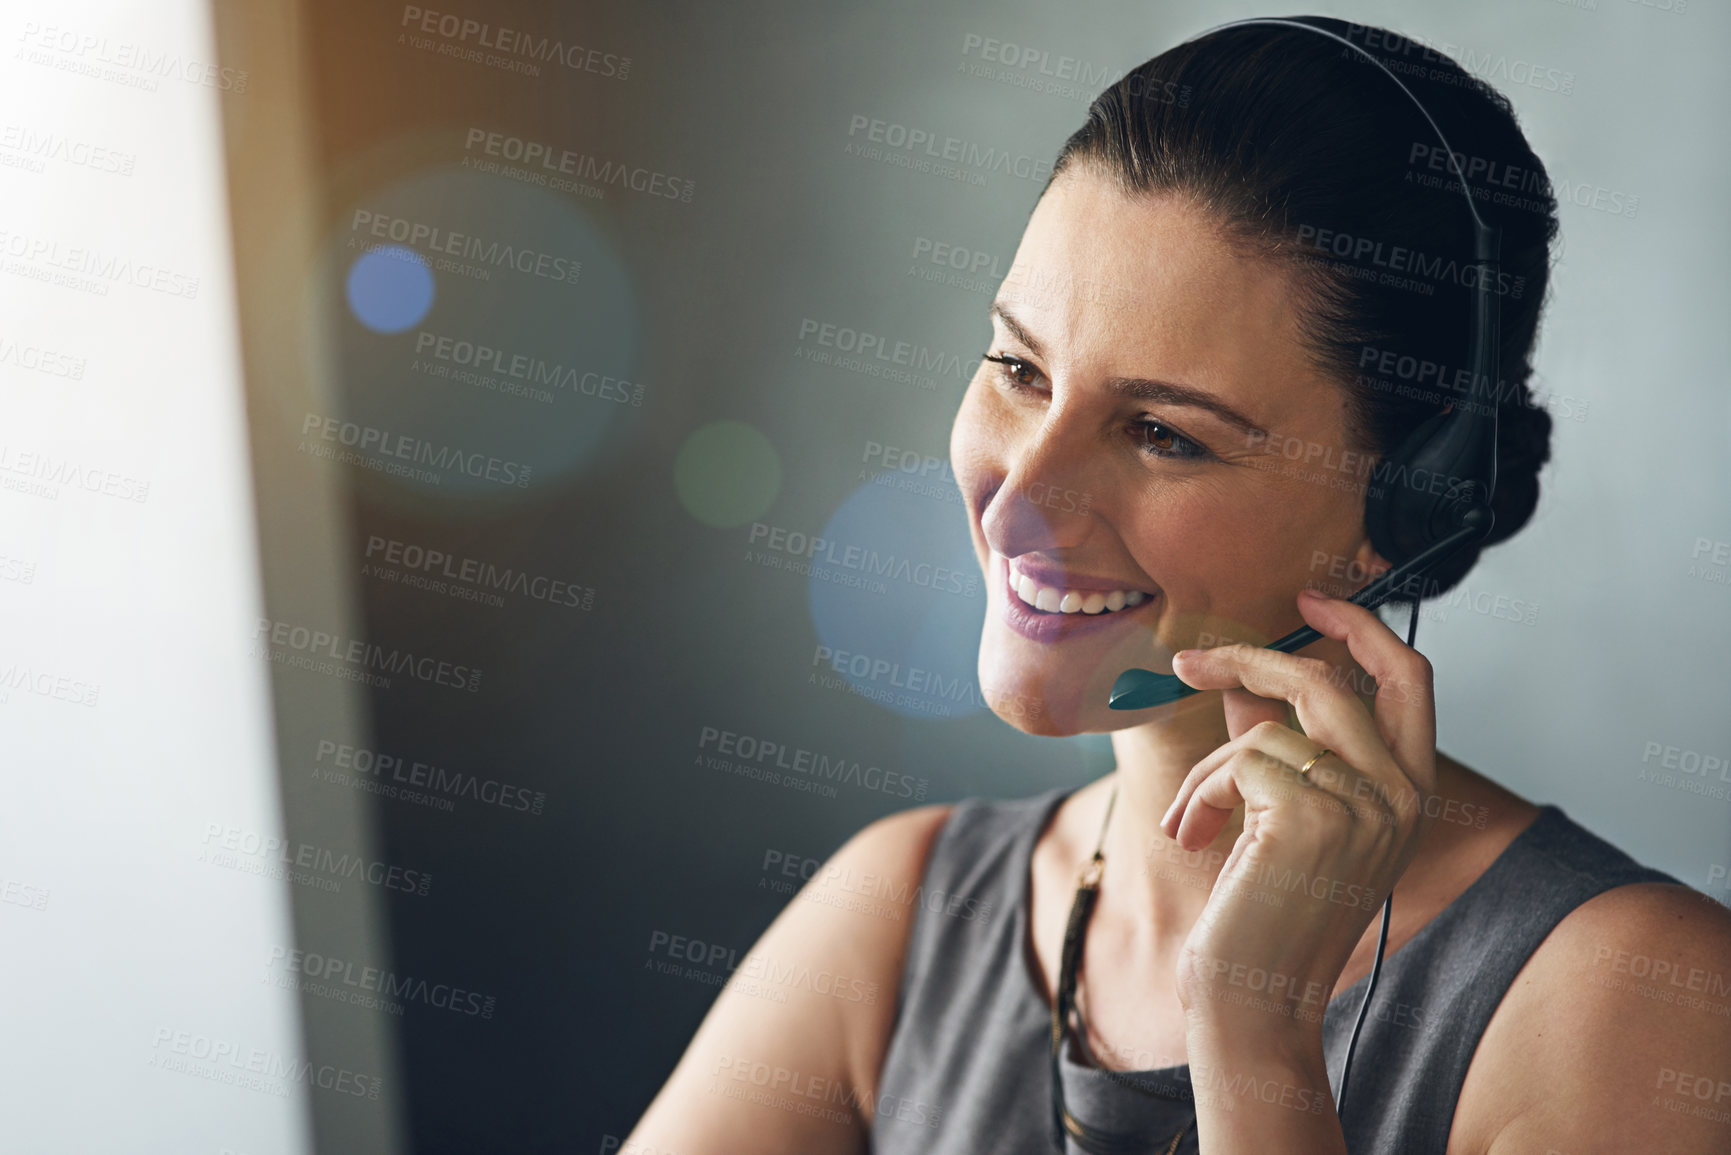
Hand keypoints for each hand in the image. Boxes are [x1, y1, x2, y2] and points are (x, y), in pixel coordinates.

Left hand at [1160, 589, 1436, 1037]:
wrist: (1256, 1000)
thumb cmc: (1264, 915)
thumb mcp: (1284, 818)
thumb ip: (1277, 745)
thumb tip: (1245, 679)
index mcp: (1409, 791)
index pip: (1410, 677)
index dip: (1362, 627)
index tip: (1309, 601)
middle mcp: (1402, 794)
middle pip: (1329, 678)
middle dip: (1251, 658)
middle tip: (1189, 660)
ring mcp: (1364, 804)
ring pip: (1268, 724)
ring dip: (1208, 768)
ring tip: (1189, 819)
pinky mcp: (1312, 815)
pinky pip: (1238, 759)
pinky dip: (1200, 792)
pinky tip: (1194, 836)